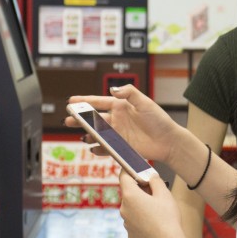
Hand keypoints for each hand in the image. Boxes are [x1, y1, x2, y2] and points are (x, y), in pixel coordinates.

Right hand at [67, 85, 182, 163]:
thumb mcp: (146, 102)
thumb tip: (113, 89)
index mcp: (121, 106)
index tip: (72, 101)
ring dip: (88, 134)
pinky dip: (98, 148)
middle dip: (80, 119)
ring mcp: (118, 133)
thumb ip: (129, 93)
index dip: (85, 101)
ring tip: (82, 135)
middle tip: (68, 120)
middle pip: (94, 118)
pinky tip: (93, 148)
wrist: (168, 141)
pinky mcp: (121, 146)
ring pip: (97, 133)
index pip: (100, 102)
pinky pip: (105, 147)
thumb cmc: (159, 120)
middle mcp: (117, 119)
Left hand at [118, 173, 192, 237]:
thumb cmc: (167, 217)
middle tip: (155, 192)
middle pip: (129, 193)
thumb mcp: (164, 193)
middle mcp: (124, 209)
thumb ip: (155, 180)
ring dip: (140, 206)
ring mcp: (126, 223)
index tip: (138, 170)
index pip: (124, 176)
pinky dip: (141, 220)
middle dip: (140, 190)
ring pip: (131, 208)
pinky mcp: (130, 234)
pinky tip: (154, 223)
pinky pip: (134, 222)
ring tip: (157, 210)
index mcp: (130, 195)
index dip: (130, 171)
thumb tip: (150, 176)